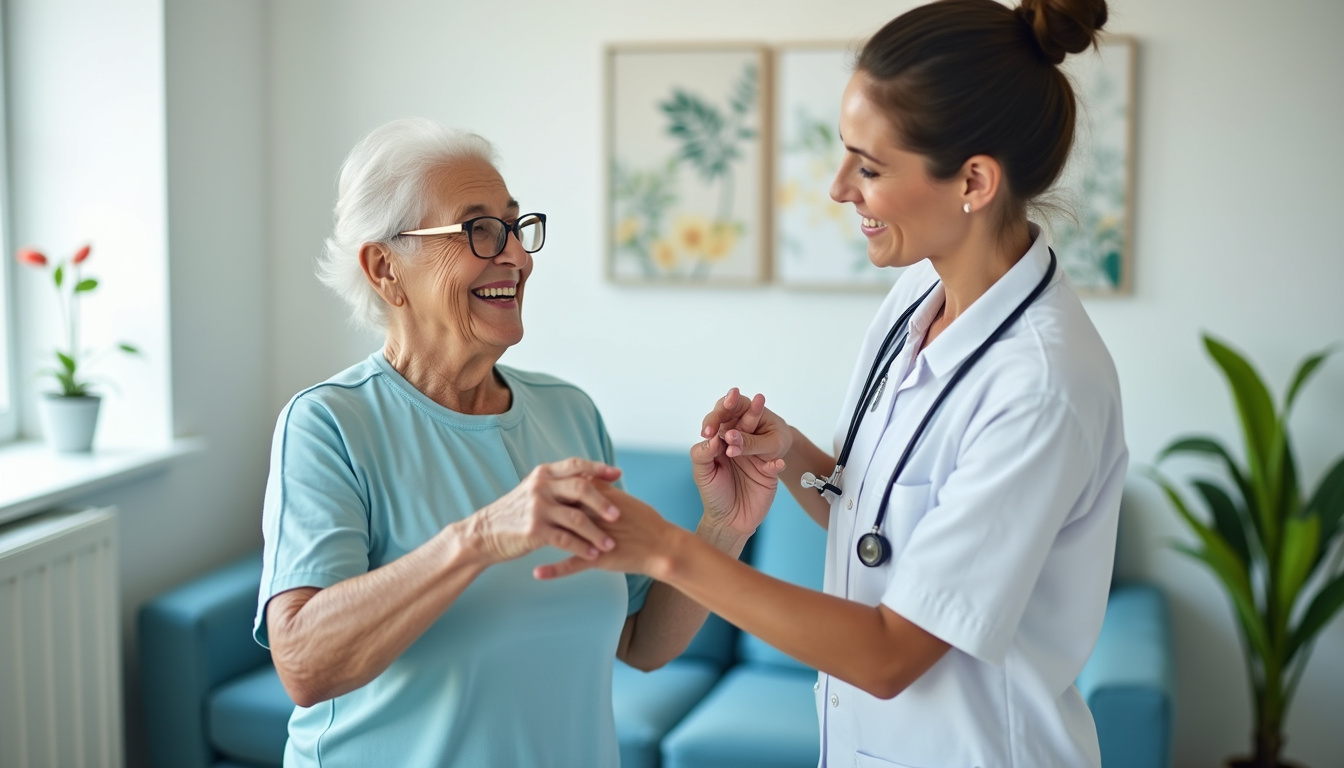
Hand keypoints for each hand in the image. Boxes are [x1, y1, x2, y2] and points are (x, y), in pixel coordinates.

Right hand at [468, 458, 622, 563]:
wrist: (484, 533)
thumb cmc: (515, 513)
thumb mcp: (534, 491)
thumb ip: (558, 486)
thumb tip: (591, 481)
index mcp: (543, 473)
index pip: (576, 464)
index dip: (598, 468)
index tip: (618, 474)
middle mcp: (540, 486)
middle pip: (581, 489)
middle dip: (603, 503)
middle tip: (618, 515)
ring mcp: (537, 508)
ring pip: (577, 518)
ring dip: (596, 533)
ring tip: (610, 544)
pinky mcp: (534, 530)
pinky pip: (566, 540)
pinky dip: (582, 548)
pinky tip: (593, 555)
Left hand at [533, 483, 679, 580]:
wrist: (661, 545)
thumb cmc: (645, 522)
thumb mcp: (621, 499)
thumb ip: (602, 488)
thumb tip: (586, 476)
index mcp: (599, 498)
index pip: (568, 490)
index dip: (549, 492)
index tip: (532, 493)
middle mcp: (593, 515)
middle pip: (559, 510)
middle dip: (538, 513)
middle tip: (519, 516)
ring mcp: (593, 537)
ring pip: (560, 537)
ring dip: (538, 541)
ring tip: (518, 545)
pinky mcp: (598, 558)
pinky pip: (572, 564)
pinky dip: (554, 570)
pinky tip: (537, 574)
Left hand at [693, 388, 790, 534]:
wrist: (730, 521)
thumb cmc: (713, 494)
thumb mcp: (702, 474)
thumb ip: (702, 454)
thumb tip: (713, 437)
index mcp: (722, 443)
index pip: (725, 421)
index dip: (726, 409)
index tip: (729, 398)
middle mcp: (740, 446)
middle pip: (747, 426)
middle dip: (752, 412)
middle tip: (758, 400)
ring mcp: (756, 458)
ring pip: (761, 442)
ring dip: (764, 433)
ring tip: (769, 424)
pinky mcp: (769, 473)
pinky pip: (775, 465)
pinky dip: (776, 464)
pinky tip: (776, 463)